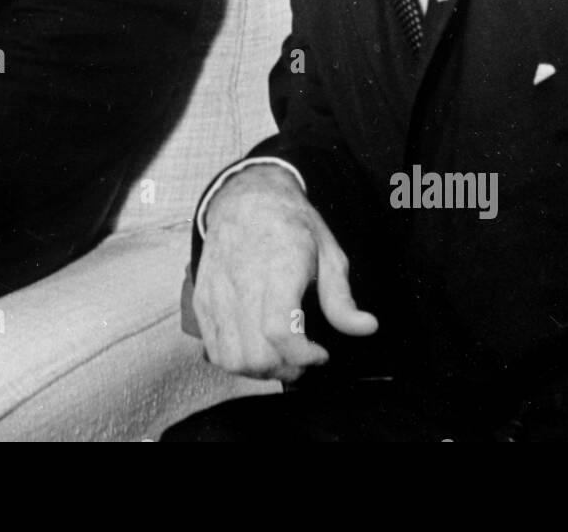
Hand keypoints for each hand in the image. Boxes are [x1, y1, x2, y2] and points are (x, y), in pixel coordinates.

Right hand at [195, 164, 377, 381]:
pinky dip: (236, 359)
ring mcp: (217, 291)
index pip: (280, 331)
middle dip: (285, 369)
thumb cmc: (289, 223)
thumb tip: (365, 327)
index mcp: (278, 266)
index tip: (320, 354)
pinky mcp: (203, 299)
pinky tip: (256, 345)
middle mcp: (242, 281)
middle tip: (302, 358)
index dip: (303, 356)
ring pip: (231, 359)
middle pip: (255, 354)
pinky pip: (214, 348)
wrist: (245, 197)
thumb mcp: (328, 251)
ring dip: (259, 370)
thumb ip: (342, 297)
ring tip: (278, 355)